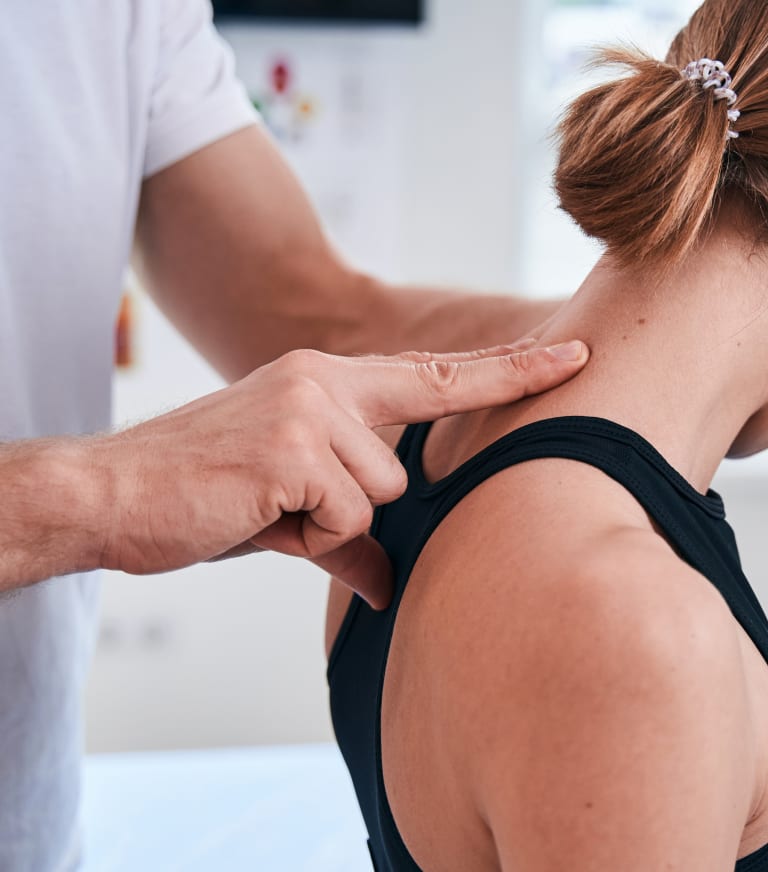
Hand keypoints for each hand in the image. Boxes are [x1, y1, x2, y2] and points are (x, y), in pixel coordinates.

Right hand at [93, 341, 587, 606]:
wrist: (114, 492)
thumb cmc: (204, 495)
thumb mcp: (287, 507)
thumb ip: (348, 533)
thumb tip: (390, 588)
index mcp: (328, 381)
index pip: (436, 376)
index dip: (508, 372)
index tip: (572, 357)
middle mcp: (326, 381)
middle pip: (402, 469)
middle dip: (351, 506)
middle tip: (277, 500)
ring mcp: (312, 408)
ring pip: (376, 498)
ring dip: (322, 523)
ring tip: (261, 505)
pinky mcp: (296, 446)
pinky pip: (343, 519)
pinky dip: (305, 536)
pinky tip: (255, 511)